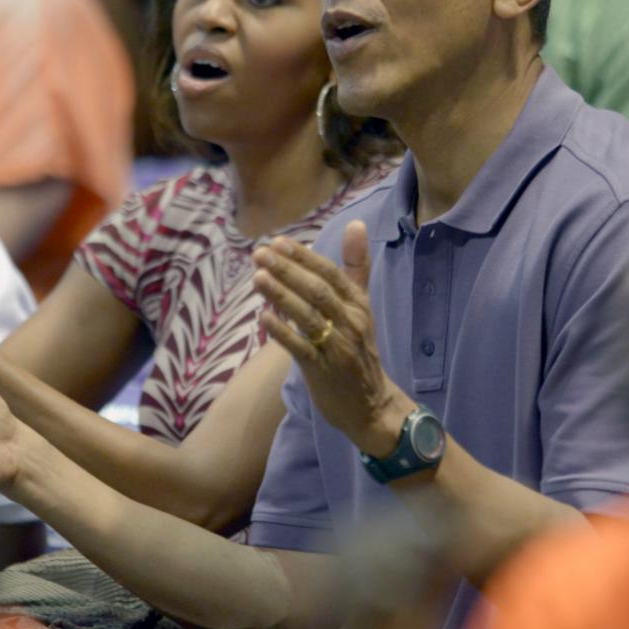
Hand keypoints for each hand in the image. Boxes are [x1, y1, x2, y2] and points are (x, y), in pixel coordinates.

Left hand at [252, 221, 414, 457]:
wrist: (371, 404)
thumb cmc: (359, 349)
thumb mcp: (361, 307)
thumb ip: (355, 267)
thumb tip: (355, 224)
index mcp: (358, 304)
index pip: (331, 274)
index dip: (305, 257)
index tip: (278, 242)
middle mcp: (351, 322)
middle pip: (318, 291)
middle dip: (288, 271)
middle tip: (259, 254)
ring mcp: (338, 347)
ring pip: (308, 317)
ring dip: (282, 296)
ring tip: (257, 277)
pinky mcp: (324, 371)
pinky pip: (302, 349)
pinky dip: (283, 333)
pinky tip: (264, 318)